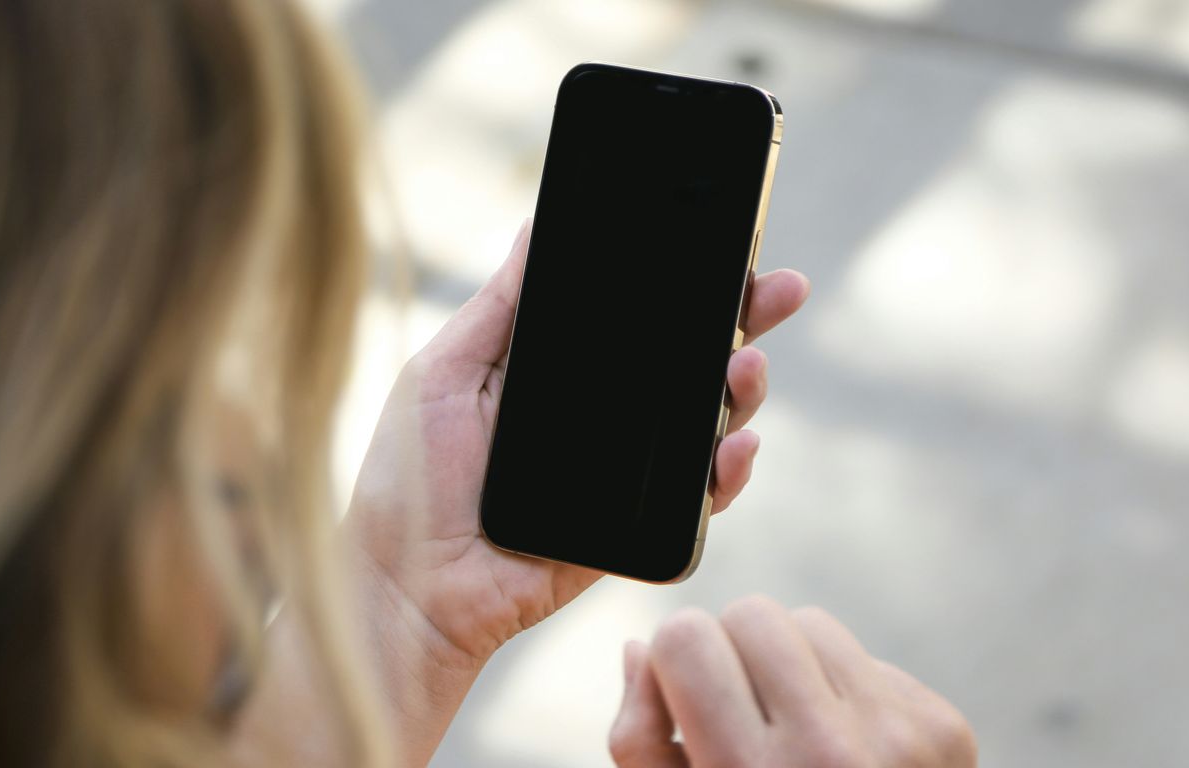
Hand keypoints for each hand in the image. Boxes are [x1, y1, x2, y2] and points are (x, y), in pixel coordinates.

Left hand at [346, 221, 807, 744]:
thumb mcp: (445, 370)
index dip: (686, 283)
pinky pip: (702, 495)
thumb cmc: (410, 479)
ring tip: (747, 364)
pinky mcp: (640, 525)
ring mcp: (628, 471)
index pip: (639, 317)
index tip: (728, 248)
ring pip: (709, 420)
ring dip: (743, 388)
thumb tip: (535, 225)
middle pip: (689, 359)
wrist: (409, 586)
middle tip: (779, 289)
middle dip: (743, 319)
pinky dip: (730, 470)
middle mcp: (603, 414)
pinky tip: (736, 444)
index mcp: (562, 371)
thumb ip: (500, 306)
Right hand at [610, 596, 976, 767]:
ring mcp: (897, 735)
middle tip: (743, 717)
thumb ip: (640, 742)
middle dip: (734, 653)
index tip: (688, 701)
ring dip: (793, 666)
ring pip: (812, 622)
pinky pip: (869, 659)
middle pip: (751, 613)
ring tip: (795, 735)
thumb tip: (639, 647)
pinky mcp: (943, 727)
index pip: (685, 636)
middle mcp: (828, 751)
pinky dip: (847, 695)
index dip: (676, 663)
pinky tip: (847, 753)